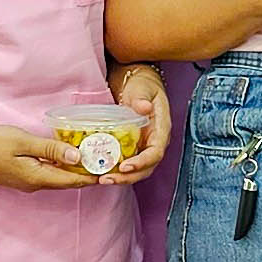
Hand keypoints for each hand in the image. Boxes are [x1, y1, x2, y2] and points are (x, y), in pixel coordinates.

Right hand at [0, 123, 101, 192]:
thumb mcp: (22, 142)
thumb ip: (50, 150)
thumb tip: (77, 158)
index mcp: (37, 178)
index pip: (72, 181)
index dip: (93, 176)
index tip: (112, 169)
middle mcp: (33, 185)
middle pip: (67, 181)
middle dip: (87, 173)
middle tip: (107, 161)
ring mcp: (25, 181)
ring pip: (57, 178)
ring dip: (74, 170)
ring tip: (92, 157)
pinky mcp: (18, 175)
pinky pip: (46, 173)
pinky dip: (60, 166)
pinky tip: (65, 156)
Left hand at [107, 62, 172, 182]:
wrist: (136, 82)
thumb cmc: (142, 84)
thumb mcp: (142, 88)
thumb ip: (142, 97)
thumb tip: (144, 107)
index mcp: (161, 129)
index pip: (156, 152)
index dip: (142, 162)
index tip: (125, 166)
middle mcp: (154, 141)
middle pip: (146, 167)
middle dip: (128, 177)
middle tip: (107, 178)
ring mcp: (143, 145)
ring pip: (137, 170)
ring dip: (121, 178)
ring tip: (101, 179)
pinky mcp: (133, 147)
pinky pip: (126, 163)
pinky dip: (115, 170)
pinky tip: (100, 172)